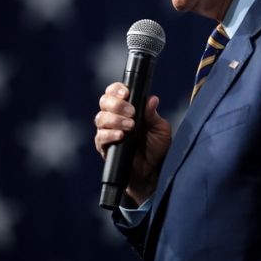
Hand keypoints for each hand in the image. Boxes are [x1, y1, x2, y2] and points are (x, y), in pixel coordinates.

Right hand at [94, 82, 170, 204]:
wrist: (152, 171)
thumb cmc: (156, 147)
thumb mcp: (160, 129)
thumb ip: (153, 115)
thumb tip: (152, 99)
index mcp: (127, 108)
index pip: (115, 92)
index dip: (117, 89)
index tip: (126, 93)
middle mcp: (114, 117)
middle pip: (105, 101)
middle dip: (117, 104)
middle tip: (132, 112)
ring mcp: (107, 131)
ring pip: (101, 118)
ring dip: (115, 119)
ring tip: (130, 126)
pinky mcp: (103, 146)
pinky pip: (100, 137)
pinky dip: (110, 134)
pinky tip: (121, 136)